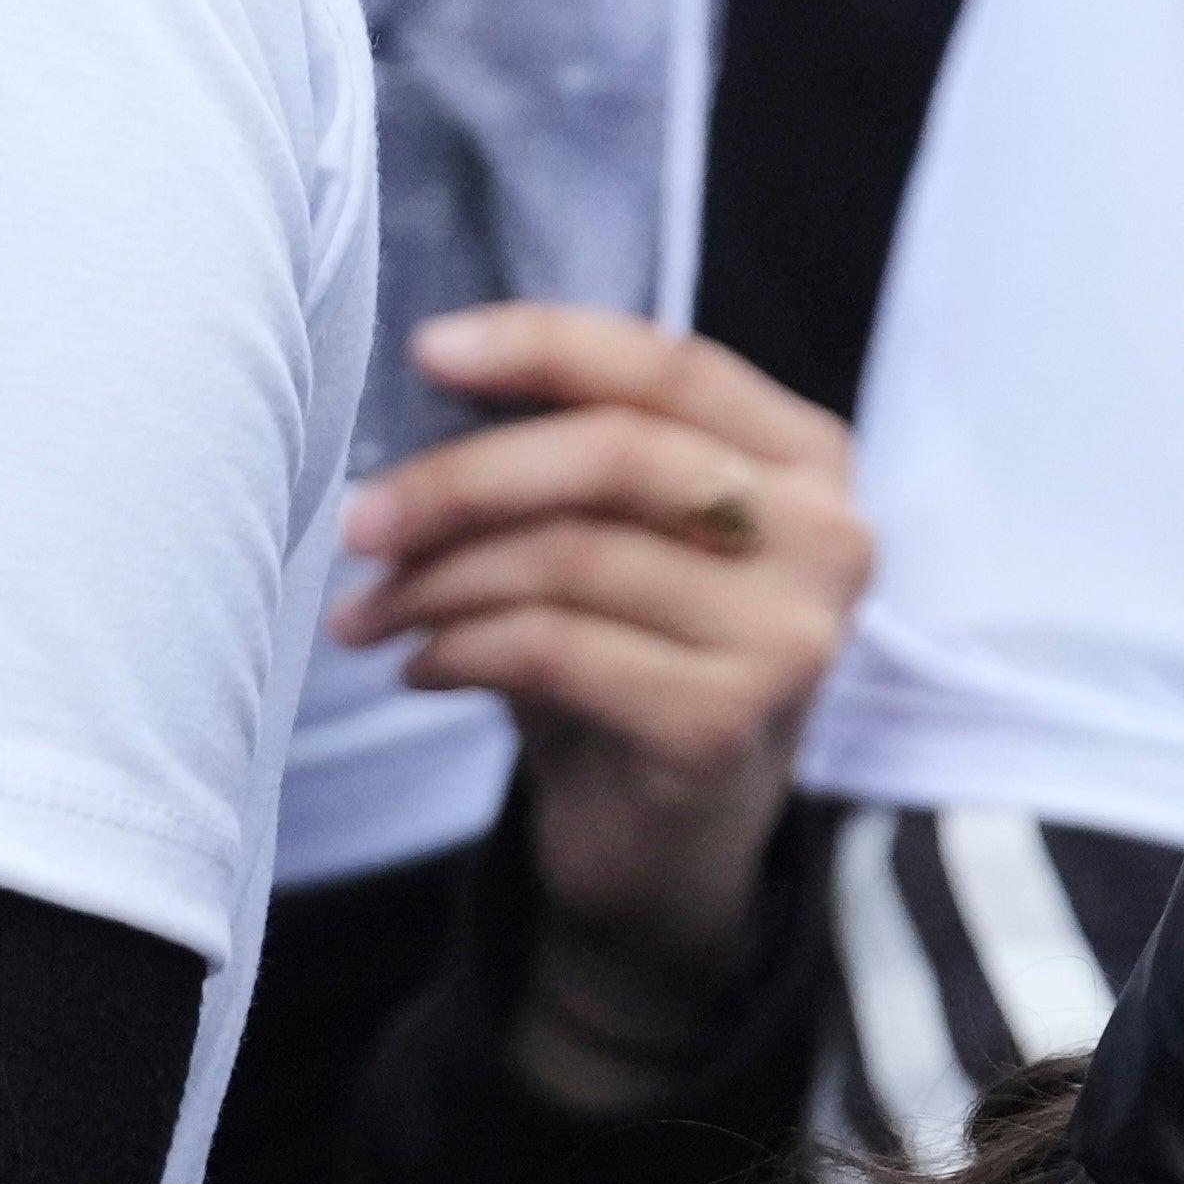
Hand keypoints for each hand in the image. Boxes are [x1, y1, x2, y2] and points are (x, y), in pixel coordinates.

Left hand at [330, 304, 871, 1111]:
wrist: (664, 838)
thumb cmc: (625, 651)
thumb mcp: (603, 533)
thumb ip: (556, 450)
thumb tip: (431, 371)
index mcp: (802, 462)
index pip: (669, 366)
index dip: (543, 345)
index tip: (425, 351)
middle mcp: (826, 540)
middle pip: (614, 456)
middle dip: (460, 481)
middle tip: (357, 521)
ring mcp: (789, 638)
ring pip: (569, 557)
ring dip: (435, 581)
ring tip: (365, 611)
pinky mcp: (727, 724)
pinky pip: (553, 650)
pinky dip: (458, 649)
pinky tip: (415, 666)